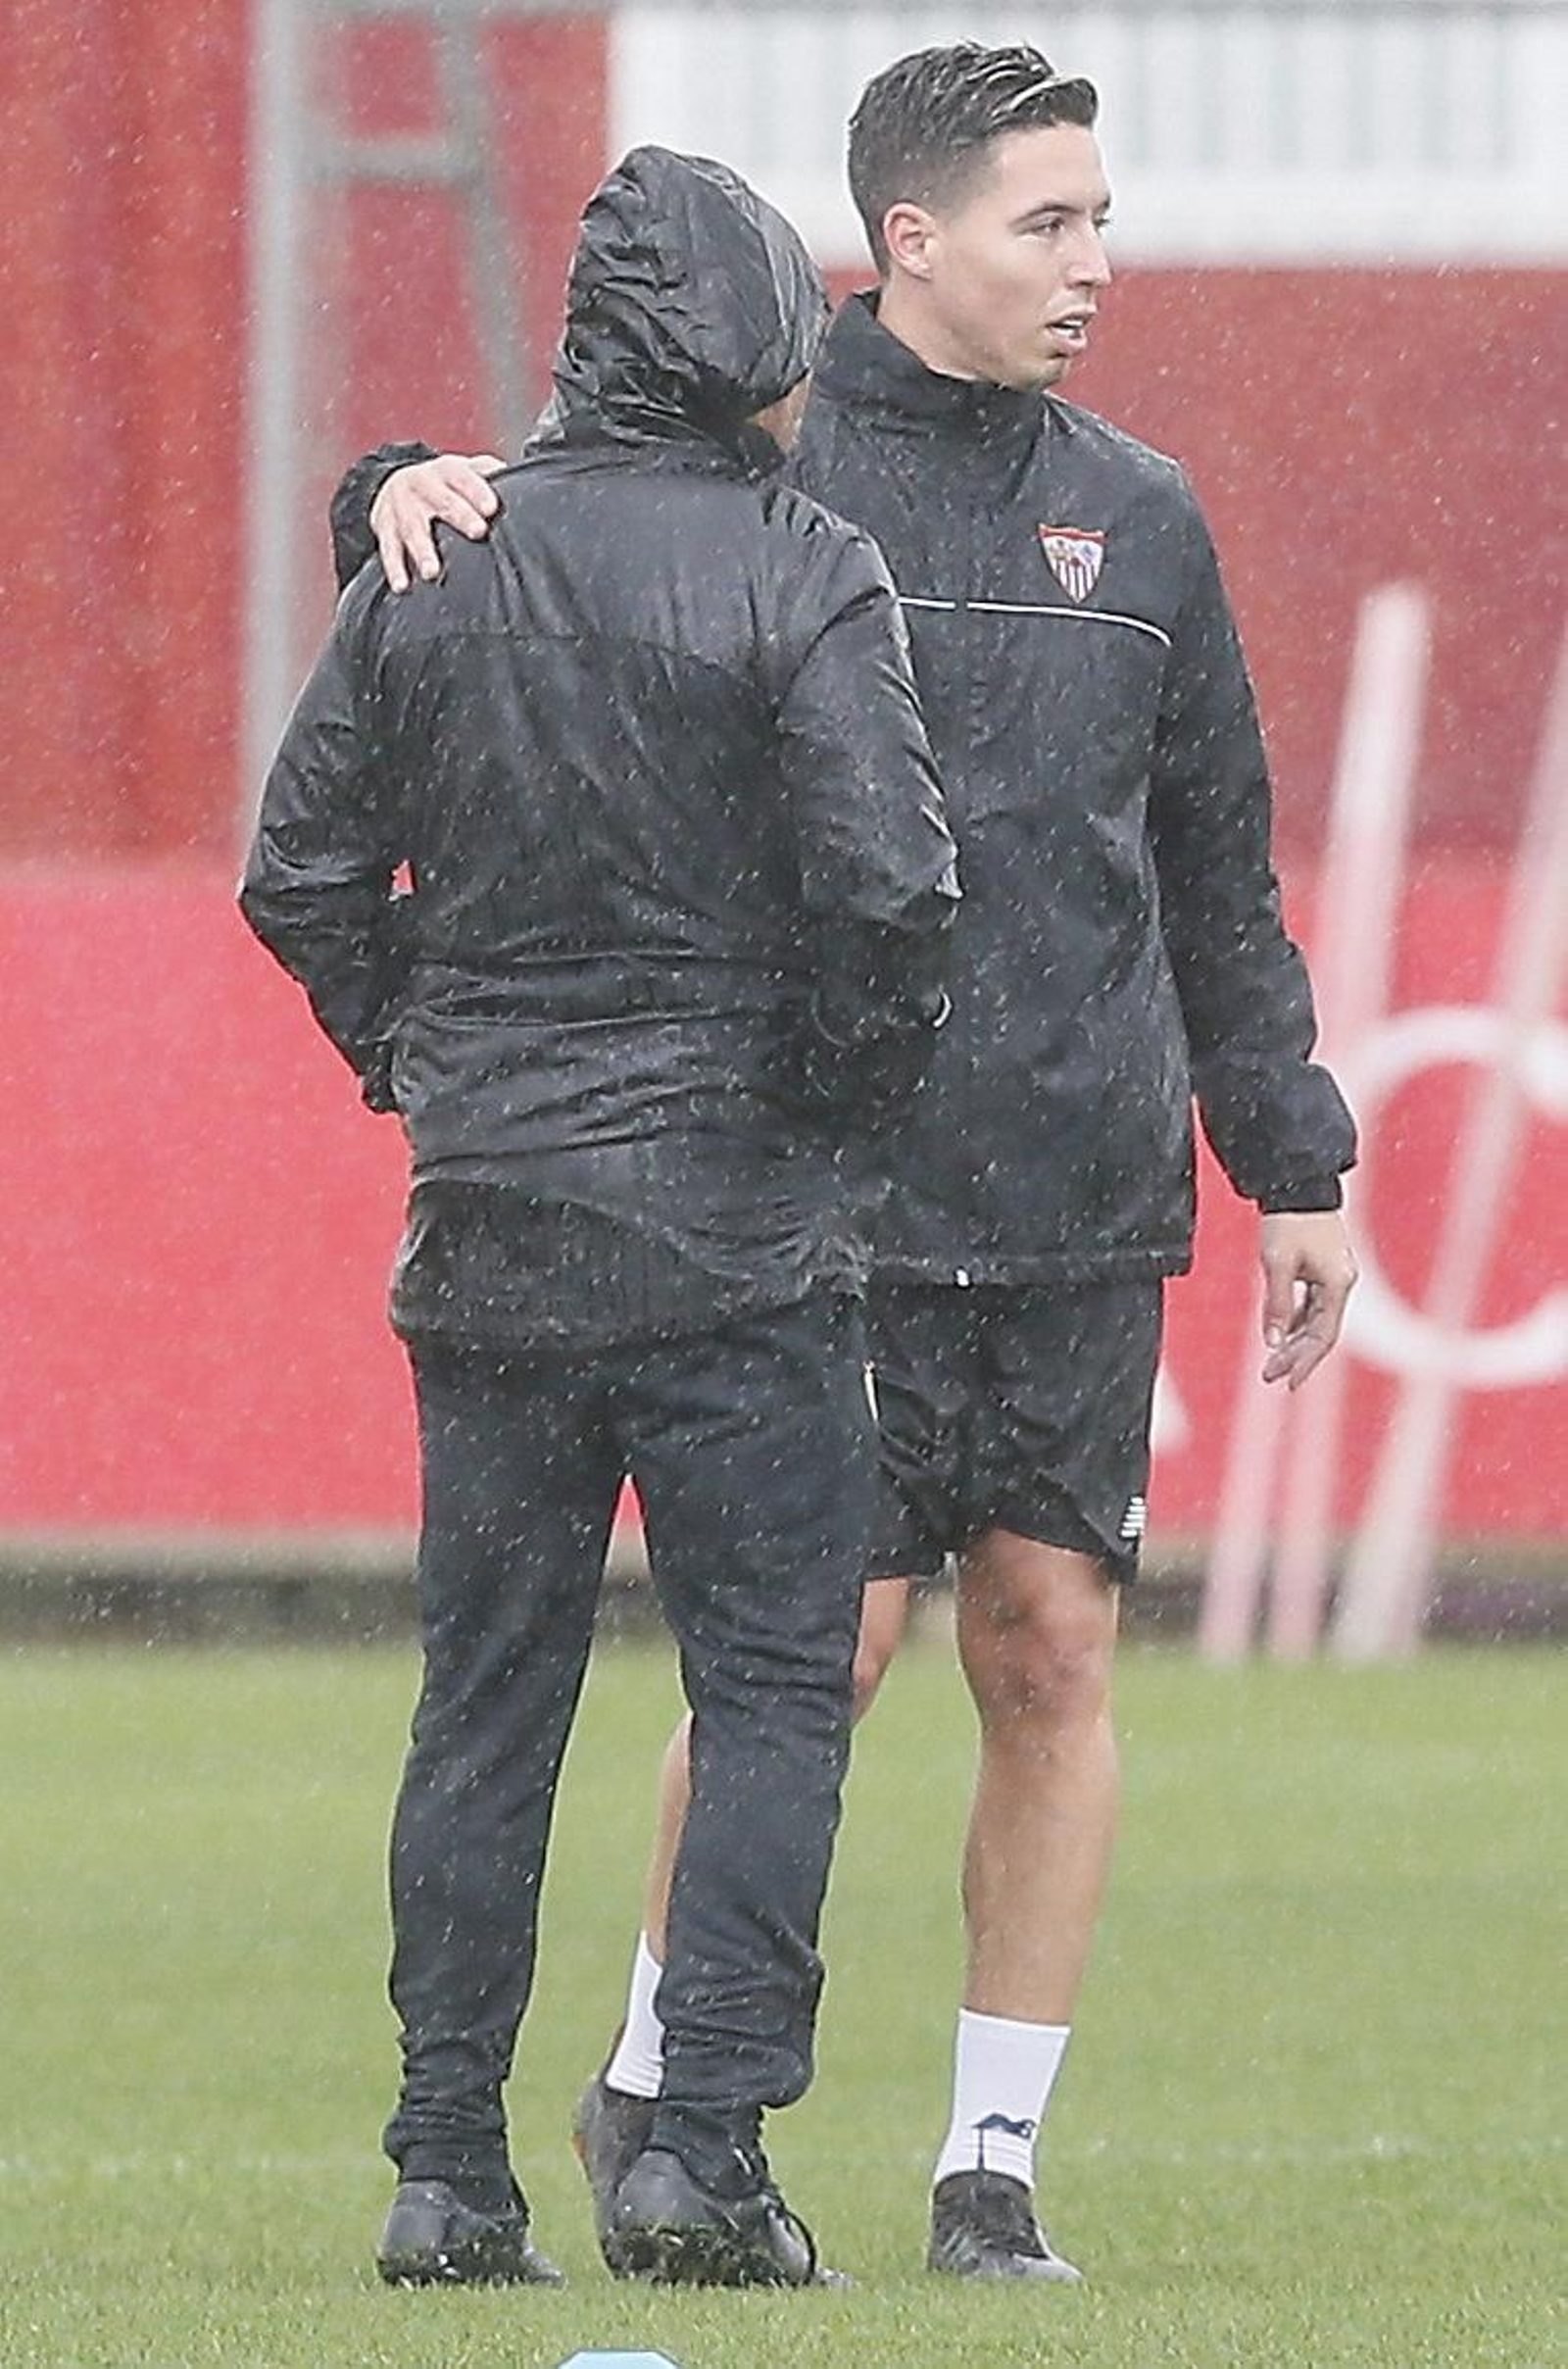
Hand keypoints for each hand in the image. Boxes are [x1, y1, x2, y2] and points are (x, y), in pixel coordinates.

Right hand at [370, 452, 505, 591]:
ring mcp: (402, 508)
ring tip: (432, 572)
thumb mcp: (464, 470)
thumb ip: (488, 471)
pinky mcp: (385, 528)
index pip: (463, 477)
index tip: (491, 508)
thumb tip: (521, 477)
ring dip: (422, 551)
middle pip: (442, 501)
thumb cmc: (444, 484)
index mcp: (446, 471)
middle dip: (460, 516)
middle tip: (478, 532)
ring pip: (413, 530)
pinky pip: (389, 550)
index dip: (477, 491)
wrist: (393, 482)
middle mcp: (422, 486)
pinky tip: (403, 586)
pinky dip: (395, 568)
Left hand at [1258, 1210, 1357, 1389]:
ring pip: (1317, 1319)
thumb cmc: (1287, 1223)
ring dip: (1295, 1340)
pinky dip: (1297, 1320)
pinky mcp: (1325, 1270)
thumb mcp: (1277, 1264)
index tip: (1287, 1383)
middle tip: (1269, 1375)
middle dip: (1296, 1355)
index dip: (1306, 1362)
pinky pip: (1313, 1304)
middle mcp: (1342, 1283)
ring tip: (1271, 1361)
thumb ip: (1277, 1304)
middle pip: (1321, 1331)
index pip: (1324, 1335)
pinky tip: (1281, 1333)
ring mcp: (1335, 1277)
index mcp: (1338, 1284)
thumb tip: (1274, 1341)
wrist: (1298, 1185)